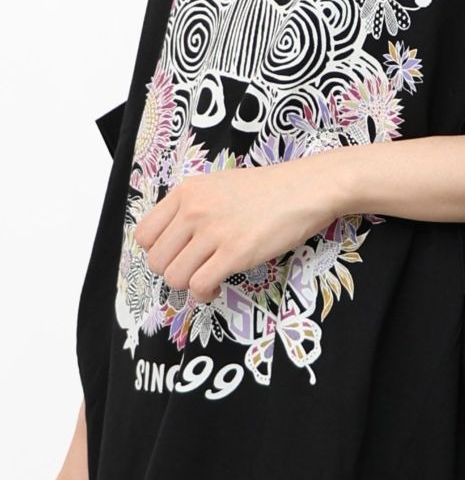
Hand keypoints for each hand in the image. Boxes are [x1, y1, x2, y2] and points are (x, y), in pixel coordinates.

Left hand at [133, 150, 348, 302]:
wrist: (305, 189)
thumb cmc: (269, 190)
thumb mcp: (219, 185)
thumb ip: (195, 206)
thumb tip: (180, 237)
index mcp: (186, 193)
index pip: (144, 233)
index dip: (157, 251)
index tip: (176, 256)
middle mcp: (193, 211)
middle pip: (155, 260)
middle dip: (172, 273)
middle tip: (193, 271)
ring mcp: (213, 233)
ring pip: (174, 277)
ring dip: (189, 286)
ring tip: (206, 280)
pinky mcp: (235, 253)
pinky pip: (200, 285)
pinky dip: (205, 293)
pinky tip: (218, 286)